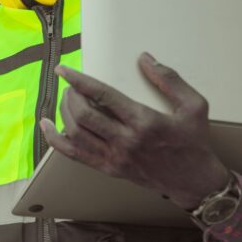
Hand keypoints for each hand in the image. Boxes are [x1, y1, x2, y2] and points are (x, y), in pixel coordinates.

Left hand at [39, 52, 230, 209]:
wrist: (195, 183)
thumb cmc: (194, 143)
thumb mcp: (194, 106)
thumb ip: (170, 79)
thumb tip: (145, 59)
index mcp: (144, 122)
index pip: (103, 96)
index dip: (79, 80)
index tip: (64, 69)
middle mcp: (126, 141)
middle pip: (83, 114)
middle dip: (70, 95)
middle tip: (70, 85)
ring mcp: (115, 158)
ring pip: (76, 134)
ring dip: (64, 113)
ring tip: (66, 99)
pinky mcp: (110, 169)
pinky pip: (75, 155)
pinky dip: (56, 141)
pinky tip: (47, 127)